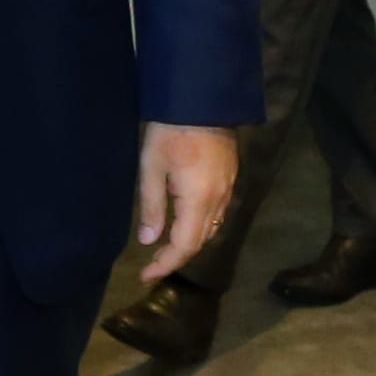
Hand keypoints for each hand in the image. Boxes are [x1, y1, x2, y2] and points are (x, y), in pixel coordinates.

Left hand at [134, 123, 239, 282]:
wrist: (202, 99)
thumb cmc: (170, 131)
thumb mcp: (151, 167)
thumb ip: (151, 206)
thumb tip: (148, 241)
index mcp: (198, 200)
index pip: (184, 246)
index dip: (165, 265)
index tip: (145, 275)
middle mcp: (219, 200)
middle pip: (200, 242)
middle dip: (176, 258)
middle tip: (152, 265)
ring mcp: (228, 189)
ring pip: (212, 230)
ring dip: (190, 244)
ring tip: (166, 249)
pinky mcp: (231, 178)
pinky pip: (218, 214)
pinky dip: (201, 227)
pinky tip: (186, 223)